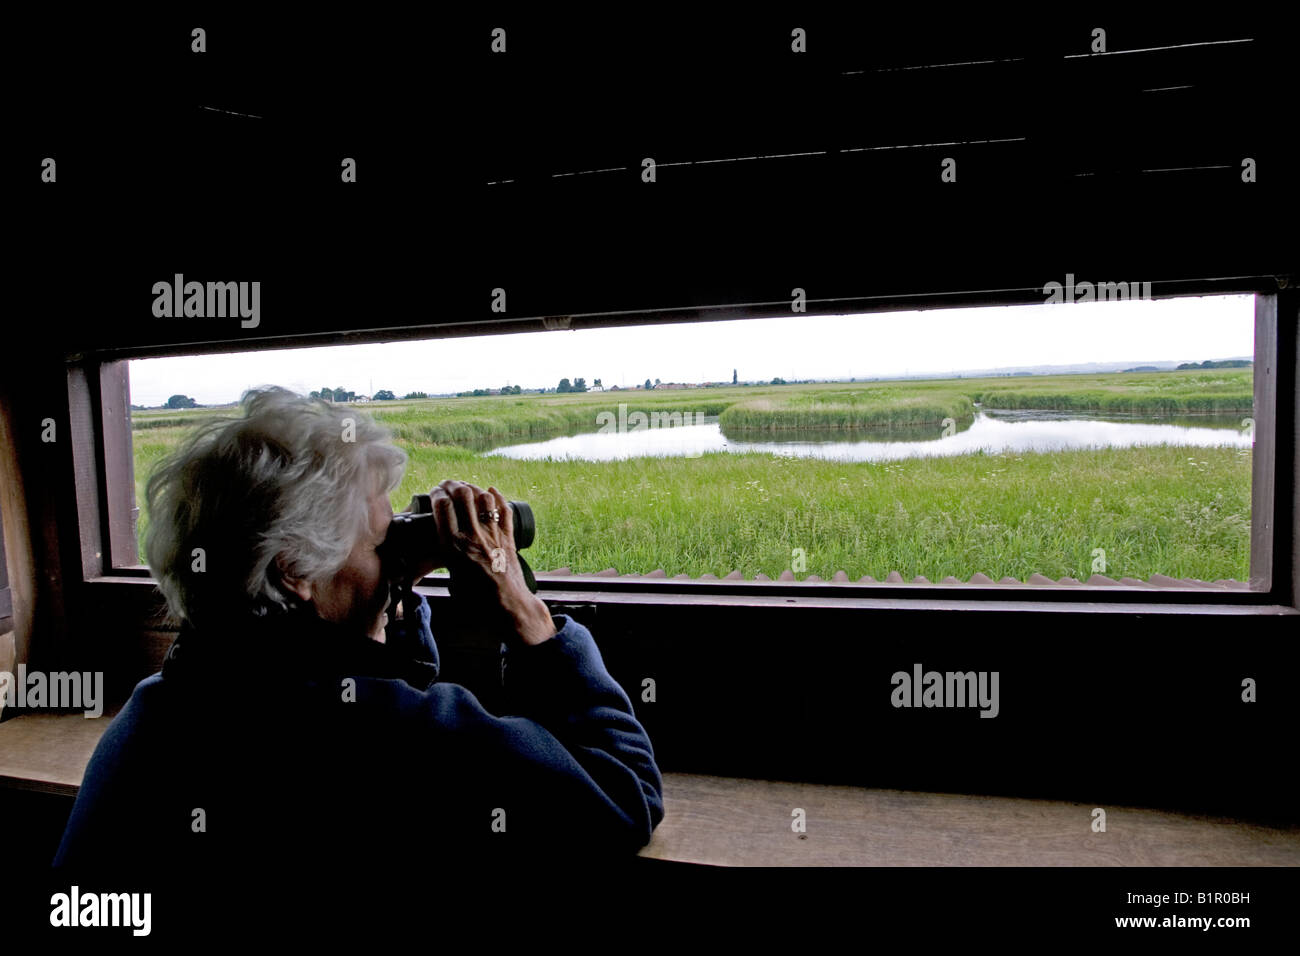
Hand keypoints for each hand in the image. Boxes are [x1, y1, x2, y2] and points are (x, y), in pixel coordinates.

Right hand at [430, 479, 555, 645]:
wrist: (506, 604)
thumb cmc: (476, 597)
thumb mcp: (449, 577)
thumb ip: (435, 563)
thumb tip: (415, 564)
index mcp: (453, 545)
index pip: (443, 506)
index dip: (437, 494)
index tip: (436, 493)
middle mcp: (473, 535)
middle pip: (463, 495)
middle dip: (454, 485)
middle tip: (450, 485)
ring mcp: (493, 533)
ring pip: (485, 497)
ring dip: (475, 488)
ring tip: (468, 488)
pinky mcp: (509, 536)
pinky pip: (504, 509)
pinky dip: (498, 497)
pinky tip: (492, 492)